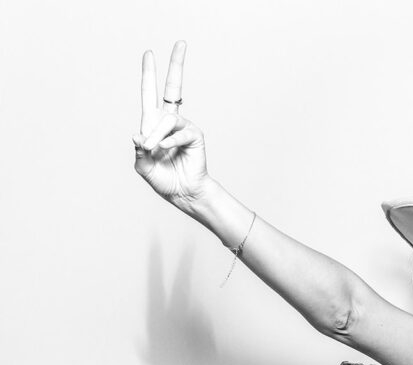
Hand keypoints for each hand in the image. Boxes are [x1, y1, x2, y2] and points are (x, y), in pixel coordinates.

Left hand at [133, 41, 211, 210]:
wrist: (183, 192)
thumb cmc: (163, 179)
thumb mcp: (142, 166)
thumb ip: (138, 151)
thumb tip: (137, 135)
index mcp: (153, 124)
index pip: (151, 94)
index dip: (149, 74)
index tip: (149, 54)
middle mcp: (169, 121)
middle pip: (174, 88)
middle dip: (176, 64)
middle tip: (181, 43)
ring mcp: (183, 127)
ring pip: (166, 119)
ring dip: (156, 134)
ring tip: (153, 149)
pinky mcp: (195, 135)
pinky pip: (179, 132)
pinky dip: (169, 141)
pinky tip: (165, 150)